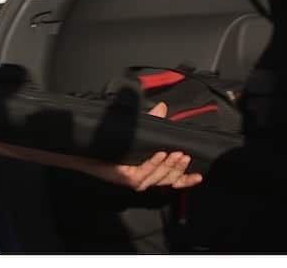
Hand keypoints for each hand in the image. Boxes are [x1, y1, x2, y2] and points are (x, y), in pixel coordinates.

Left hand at [83, 102, 204, 191]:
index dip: (186, 179)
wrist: (86, 147)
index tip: (200, 176)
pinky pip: (143, 173)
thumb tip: (163, 107)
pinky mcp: (124, 178)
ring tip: (178, 154)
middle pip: (167, 179)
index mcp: (148, 170)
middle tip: (186, 154)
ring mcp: (134, 179)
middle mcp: (143, 178)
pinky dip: (153, 163)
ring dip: (169, 166)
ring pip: (157, 178)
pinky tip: (159, 154)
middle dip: (179, 168)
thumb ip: (151, 122)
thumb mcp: (136, 129)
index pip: (171, 180)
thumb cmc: (111, 139)